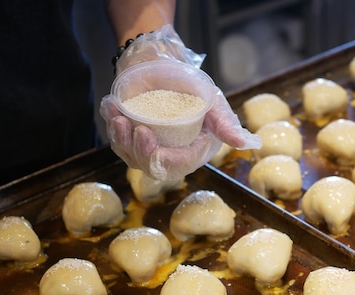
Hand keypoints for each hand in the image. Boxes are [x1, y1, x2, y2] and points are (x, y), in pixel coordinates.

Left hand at [100, 24, 260, 180]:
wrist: (166, 68)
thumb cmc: (192, 86)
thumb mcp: (213, 102)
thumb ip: (225, 124)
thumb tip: (244, 143)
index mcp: (193, 151)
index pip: (180, 164)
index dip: (167, 160)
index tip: (156, 147)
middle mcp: (170, 154)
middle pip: (152, 166)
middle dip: (140, 151)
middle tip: (135, 128)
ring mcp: (148, 148)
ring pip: (131, 156)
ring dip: (121, 140)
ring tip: (118, 117)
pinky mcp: (131, 140)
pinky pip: (118, 142)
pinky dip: (111, 125)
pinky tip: (110, 107)